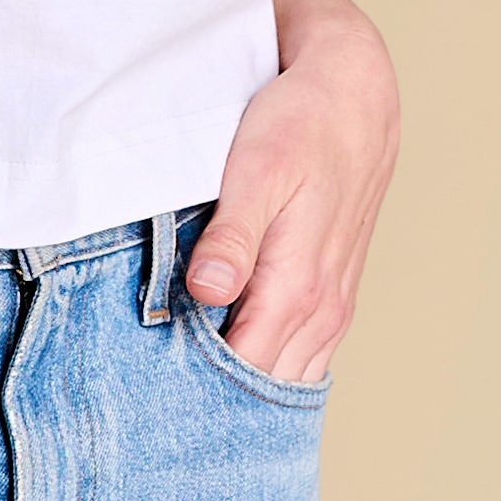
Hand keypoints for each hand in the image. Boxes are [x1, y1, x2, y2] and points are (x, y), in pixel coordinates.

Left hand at [184, 0, 399, 384]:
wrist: (354, 92)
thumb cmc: (300, 125)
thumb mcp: (256, 171)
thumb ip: (233, 238)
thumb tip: (206, 295)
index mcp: (298, 288)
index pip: (242, 373)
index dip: (195, 393)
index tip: (145, 401)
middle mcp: (322, 310)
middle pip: (263, 386)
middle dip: (213, 402)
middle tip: (150, 408)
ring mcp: (332, 306)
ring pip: (284, 376)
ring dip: (240, 387)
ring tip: (180, 394)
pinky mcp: (332, 293)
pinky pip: (299, 353)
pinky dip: (265, 365)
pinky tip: (226, 362)